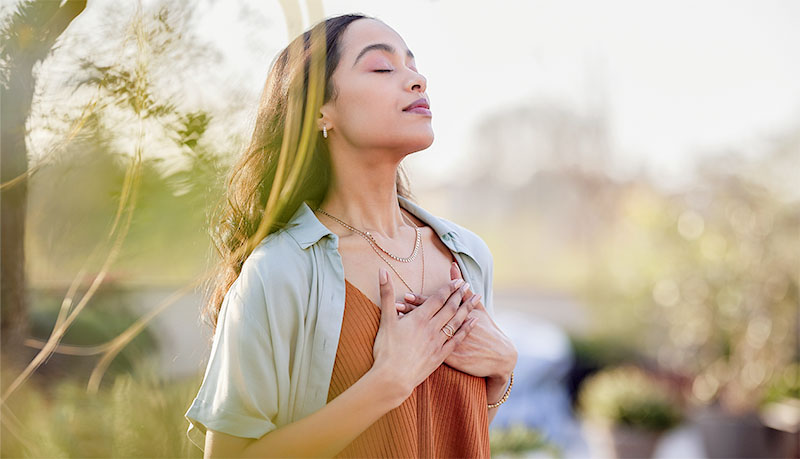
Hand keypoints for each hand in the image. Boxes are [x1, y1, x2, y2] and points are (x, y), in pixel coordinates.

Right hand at [372, 267, 477, 405]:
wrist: (393, 378)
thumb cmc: (386, 350)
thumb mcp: (385, 320)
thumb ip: (386, 294)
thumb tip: (382, 270)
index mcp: (419, 318)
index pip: (437, 299)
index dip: (448, 288)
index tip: (458, 281)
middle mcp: (432, 328)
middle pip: (450, 308)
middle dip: (460, 295)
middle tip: (468, 285)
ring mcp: (438, 342)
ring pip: (456, 322)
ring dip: (467, 308)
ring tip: (476, 298)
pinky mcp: (440, 356)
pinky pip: (457, 339)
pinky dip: (467, 329)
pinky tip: (474, 322)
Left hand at [397, 262, 517, 382]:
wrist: (498, 357)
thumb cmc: (488, 330)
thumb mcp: (478, 309)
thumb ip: (463, 289)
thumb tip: (453, 266)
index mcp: (457, 316)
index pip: (435, 306)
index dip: (420, 301)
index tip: (406, 294)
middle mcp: (450, 329)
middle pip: (428, 319)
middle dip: (411, 312)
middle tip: (395, 306)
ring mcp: (448, 345)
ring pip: (425, 334)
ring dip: (410, 328)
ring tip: (396, 321)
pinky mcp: (448, 359)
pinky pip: (428, 351)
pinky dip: (417, 346)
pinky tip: (404, 343)